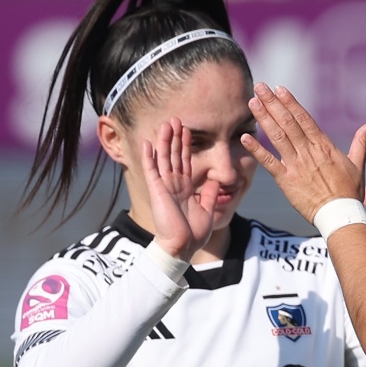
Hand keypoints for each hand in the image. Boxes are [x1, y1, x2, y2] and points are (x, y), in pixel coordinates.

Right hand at [141, 117, 218, 259]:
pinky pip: (152, 171)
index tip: (187, 130)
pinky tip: (148, 143)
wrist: (182, 247)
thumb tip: (217, 182)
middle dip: (175, 138)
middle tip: (175, 119)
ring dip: (164, 141)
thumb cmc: (193, 233)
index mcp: (185, 188)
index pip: (186, 161)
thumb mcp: (207, 210)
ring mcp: (164, 187)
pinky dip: (149, 157)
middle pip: (174, 156)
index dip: (186, 146)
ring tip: (165, 124)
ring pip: (163, 159)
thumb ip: (210, 194)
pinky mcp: (157, 191)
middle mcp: (174, 185)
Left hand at [240, 84, 365, 224]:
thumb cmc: (350, 192)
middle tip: (260, 86)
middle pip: (288, 122)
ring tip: (253, 102)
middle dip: (273, 103)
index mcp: (324, 146)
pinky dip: (257, 149)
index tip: (279, 89)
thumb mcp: (358, 164)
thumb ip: (362, 142)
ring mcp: (296, 166)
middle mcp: (309, 152)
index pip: (305, 119)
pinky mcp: (286, 181)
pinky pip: (269, 163)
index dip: (291, 102)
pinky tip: (245, 137)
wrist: (340, 215)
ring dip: (264, 118)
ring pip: (278, 137)